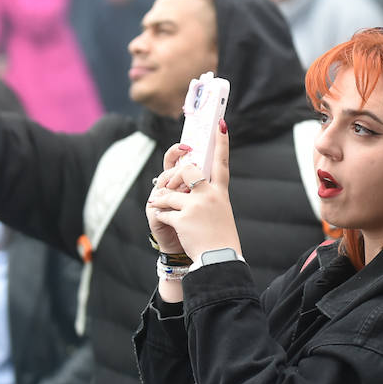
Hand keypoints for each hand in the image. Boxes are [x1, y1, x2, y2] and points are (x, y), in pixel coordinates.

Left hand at [147, 124, 240, 261]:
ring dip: (160, 200)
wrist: (219, 259)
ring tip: (160, 207)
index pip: (222, 162)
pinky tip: (166, 223)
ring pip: (168, 193)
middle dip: (173, 177)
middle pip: (187, 171)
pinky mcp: (183, 218)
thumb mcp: (220, 210)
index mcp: (220, 192)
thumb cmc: (220, 236)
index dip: (222, 143)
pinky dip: (161, 216)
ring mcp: (196, 205)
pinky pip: (163, 210)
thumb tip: (187, 179)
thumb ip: (208, 194)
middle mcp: (209, 195)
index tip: (221, 124)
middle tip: (168, 188)